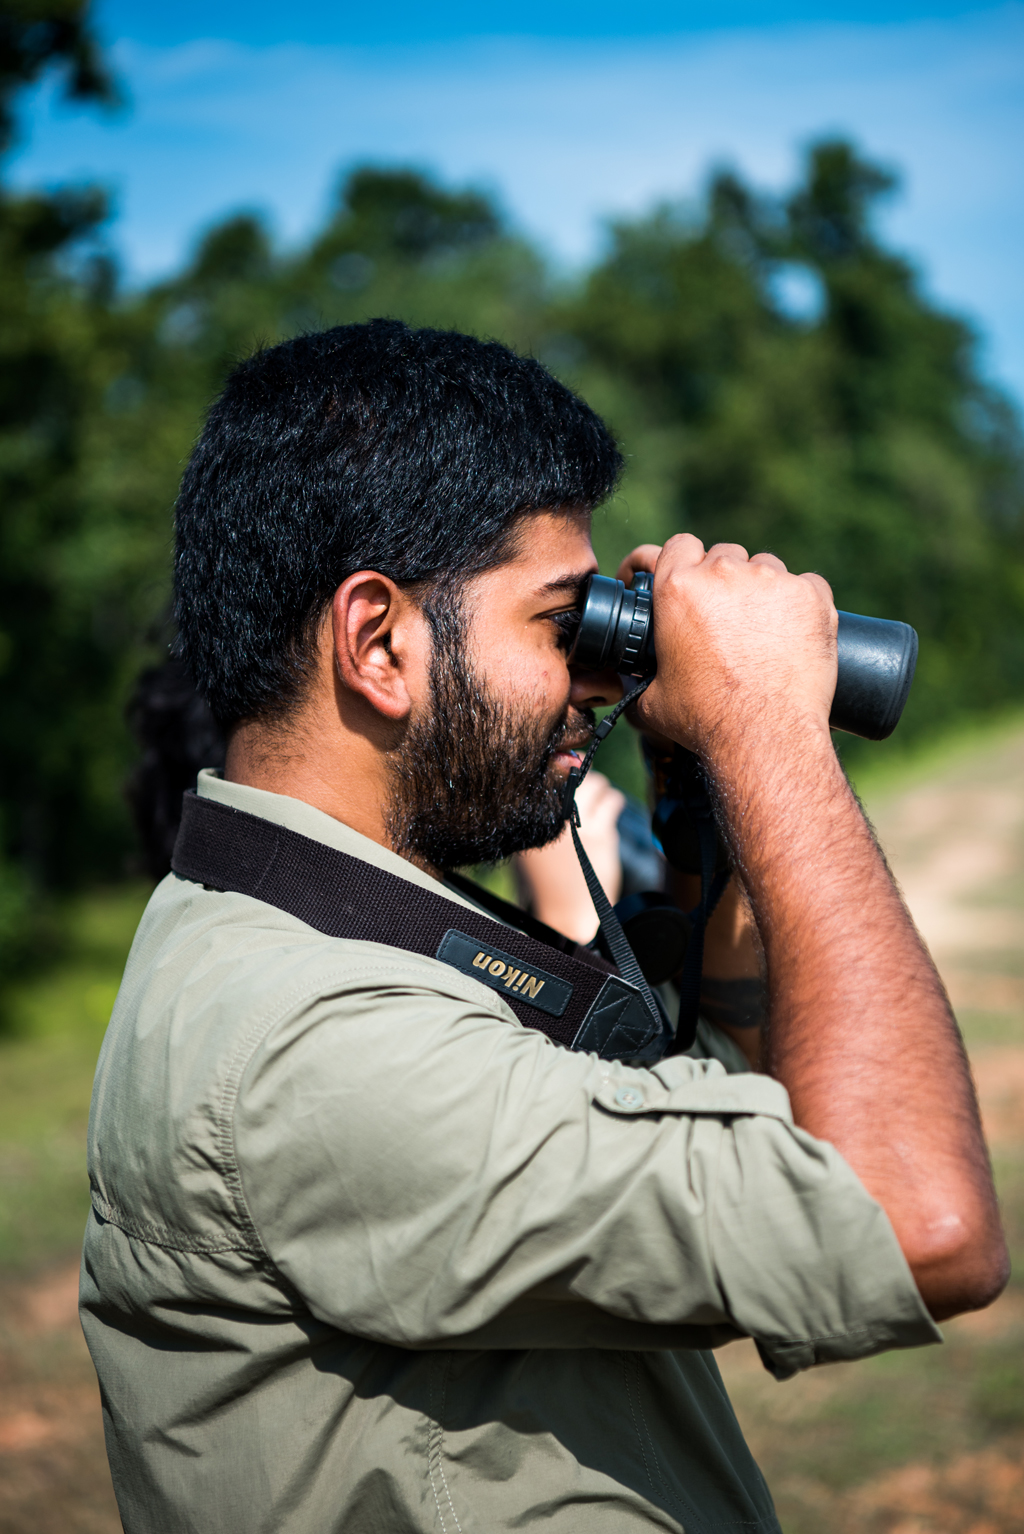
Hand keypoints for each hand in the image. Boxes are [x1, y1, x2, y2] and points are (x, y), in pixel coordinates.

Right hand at [515, 772, 625, 942]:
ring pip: (596, 783)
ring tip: (597, 803)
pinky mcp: (600, 834)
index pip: (545, 775)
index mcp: (529, 816)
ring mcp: (576, 824)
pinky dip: (614, 802)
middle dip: (582, 778)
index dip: (559, 768)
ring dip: (600, 789)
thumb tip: (563, 768)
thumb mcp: (533, 838)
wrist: (563, 910)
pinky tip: (609, 812)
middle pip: (572, 772)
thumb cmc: (549, 874)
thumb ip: (544, 808)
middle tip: (584, 791)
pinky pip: (612, 800)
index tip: (566, 772)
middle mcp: (551, 816)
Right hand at [619, 535, 836, 756]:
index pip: (678, 545)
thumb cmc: (706, 719)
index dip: (683, 561)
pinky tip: (793, 635)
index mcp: (678, 589)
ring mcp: (772, 581)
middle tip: (727, 619)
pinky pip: (806, 585)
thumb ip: (638, 677)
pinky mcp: (811, 596)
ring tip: (762, 632)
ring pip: (766, 567)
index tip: (688, 579)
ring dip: (761, 591)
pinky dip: (800, 605)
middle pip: (724, 554)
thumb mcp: (652, 699)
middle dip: (724, 580)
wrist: (766, 736)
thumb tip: (628, 681)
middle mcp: (724, 574)